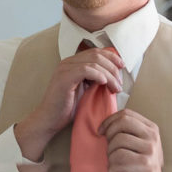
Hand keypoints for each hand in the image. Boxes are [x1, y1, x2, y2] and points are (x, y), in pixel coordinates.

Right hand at [14, 47, 124, 161]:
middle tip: (120, 82)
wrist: (49, 120)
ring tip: (115, 88)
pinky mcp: (64, 78)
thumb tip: (113, 75)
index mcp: (72, 63)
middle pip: (96, 55)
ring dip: (109, 74)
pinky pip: (85, 70)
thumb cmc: (67, 108)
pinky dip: (98, 75)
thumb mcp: (84, 90)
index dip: (111, 57)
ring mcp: (64, 69)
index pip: (95, 51)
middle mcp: (67, 62)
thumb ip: (94, 79)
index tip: (122, 67)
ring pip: (94, 62)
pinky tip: (104, 83)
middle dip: (113, 67)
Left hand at [99, 109, 163, 171]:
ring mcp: (150, 160)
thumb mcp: (139, 142)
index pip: (126, 116)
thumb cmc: (140, 164)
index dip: (108, 122)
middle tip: (112, 153)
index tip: (101, 131)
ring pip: (117, 154)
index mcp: (152, 130)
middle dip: (110, 145)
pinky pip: (117, 171)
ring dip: (112, 162)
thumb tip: (105, 124)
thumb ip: (127, 129)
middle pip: (118, 134)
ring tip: (120, 167)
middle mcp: (153, 144)